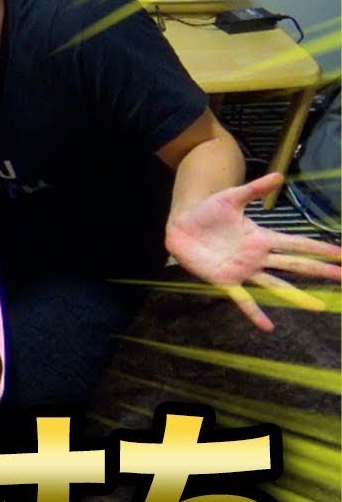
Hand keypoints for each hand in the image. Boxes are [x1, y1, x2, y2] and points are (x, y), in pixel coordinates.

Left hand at [165, 172, 341, 330]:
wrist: (182, 224)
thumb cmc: (208, 210)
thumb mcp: (232, 198)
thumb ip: (255, 189)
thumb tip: (279, 175)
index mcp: (262, 237)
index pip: (297, 244)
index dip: (319, 248)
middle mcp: (257, 256)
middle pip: (294, 264)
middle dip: (319, 271)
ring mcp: (243, 270)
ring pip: (276, 285)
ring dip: (296, 296)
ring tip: (318, 307)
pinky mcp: (225, 280)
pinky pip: (243, 300)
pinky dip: (255, 313)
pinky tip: (268, 326)